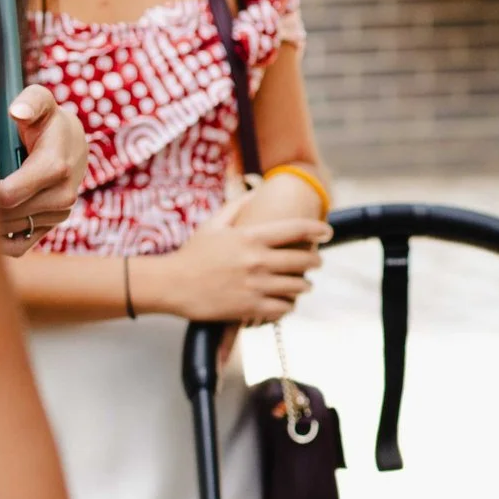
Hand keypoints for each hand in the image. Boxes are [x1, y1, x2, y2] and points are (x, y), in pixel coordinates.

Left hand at [0, 86, 84, 257]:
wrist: (73, 145)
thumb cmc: (48, 121)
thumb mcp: (41, 103)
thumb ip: (30, 102)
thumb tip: (17, 113)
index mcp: (56, 168)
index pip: (7, 195)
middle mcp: (62, 196)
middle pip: (4, 215)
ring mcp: (58, 215)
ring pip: (7, 230)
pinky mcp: (51, 228)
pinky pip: (16, 246)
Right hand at [141, 188, 331, 323]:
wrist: (170, 285)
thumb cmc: (192, 253)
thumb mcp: (214, 223)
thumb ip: (238, 204)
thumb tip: (259, 189)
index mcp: (251, 237)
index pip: (297, 230)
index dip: (318, 229)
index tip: (328, 232)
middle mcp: (257, 261)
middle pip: (304, 260)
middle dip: (316, 261)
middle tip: (317, 261)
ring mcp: (254, 286)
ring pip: (297, 286)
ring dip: (304, 285)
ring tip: (303, 284)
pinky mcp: (248, 308)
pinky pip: (283, 309)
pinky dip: (288, 306)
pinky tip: (285, 303)